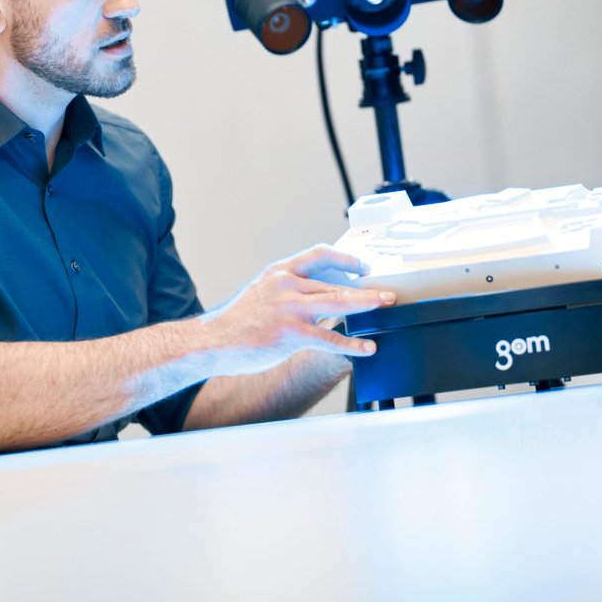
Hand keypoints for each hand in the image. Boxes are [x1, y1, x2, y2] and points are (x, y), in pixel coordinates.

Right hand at [201, 245, 395, 374]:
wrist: (213, 341)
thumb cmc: (238, 322)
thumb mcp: (262, 293)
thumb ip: (288, 291)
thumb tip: (318, 297)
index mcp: (280, 272)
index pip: (319, 254)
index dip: (345, 259)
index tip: (362, 265)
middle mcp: (287, 285)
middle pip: (336, 283)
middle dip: (365, 287)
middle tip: (387, 292)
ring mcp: (290, 309)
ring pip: (338, 304)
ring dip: (366, 304)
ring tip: (385, 306)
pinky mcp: (291, 334)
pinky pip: (329, 338)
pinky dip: (352, 344)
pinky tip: (367, 347)